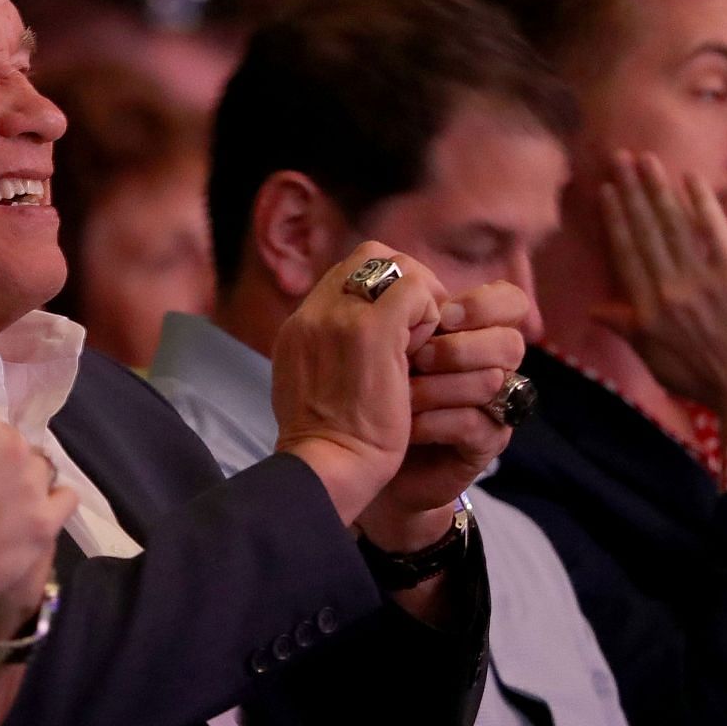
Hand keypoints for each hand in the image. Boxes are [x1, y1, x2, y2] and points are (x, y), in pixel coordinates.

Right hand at [272, 243, 447, 525]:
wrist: (325, 469)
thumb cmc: (328, 445)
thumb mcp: (313, 389)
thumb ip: (328, 356)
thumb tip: (353, 344)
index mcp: (297, 328)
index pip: (345, 274)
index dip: (381, 291)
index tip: (400, 331)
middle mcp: (312, 313)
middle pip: (369, 256)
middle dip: (406, 283)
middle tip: (421, 329)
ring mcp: (338, 317)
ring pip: (393, 265)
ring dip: (419, 298)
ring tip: (419, 344)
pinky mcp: (371, 329)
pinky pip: (414, 289)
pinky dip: (430, 313)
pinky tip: (423, 352)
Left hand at [359, 281, 527, 550]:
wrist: (345, 464)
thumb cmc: (351, 394)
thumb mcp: (357, 337)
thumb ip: (385, 299)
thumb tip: (408, 281)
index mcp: (461, 331)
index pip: (507, 300)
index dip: (481, 304)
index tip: (438, 314)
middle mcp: (482, 364)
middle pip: (510, 340)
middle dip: (457, 348)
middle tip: (414, 360)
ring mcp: (486, 406)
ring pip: (495, 381)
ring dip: (436, 388)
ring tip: (399, 398)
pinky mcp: (481, 445)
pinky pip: (477, 424)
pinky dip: (432, 423)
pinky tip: (404, 427)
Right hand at [595, 151, 726, 432]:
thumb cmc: (703, 379)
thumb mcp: (654, 359)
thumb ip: (626, 328)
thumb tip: (596, 310)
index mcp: (646, 307)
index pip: (626, 253)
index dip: (616, 218)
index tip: (608, 191)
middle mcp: (668, 286)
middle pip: (646, 231)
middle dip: (634, 191)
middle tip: (622, 158)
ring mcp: (702, 278)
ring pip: (673, 225)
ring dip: (659, 189)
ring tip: (648, 161)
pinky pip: (713, 231)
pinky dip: (702, 204)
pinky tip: (691, 180)